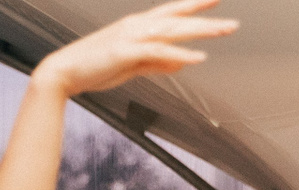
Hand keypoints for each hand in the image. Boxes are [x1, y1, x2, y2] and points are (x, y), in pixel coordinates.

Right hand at [33, 0, 237, 97]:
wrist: (65, 72)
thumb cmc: (96, 68)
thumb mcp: (134, 65)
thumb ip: (159, 62)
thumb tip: (183, 62)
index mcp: (139, 25)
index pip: (173, 12)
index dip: (195, 6)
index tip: (215, 1)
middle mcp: (138, 25)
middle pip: (179, 20)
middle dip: (208, 20)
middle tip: (234, 24)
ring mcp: (132, 36)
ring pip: (174, 30)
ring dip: (201, 31)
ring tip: (225, 31)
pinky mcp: (126, 52)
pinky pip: (158, 51)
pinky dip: (180, 53)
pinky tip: (198, 57)